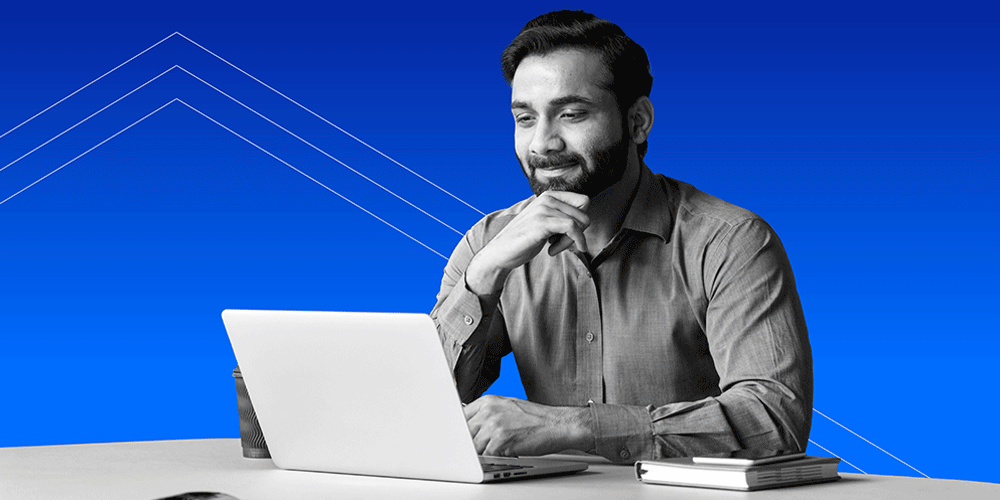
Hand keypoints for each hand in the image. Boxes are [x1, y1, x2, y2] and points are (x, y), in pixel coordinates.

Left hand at [463, 395, 593, 456]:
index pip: (461, 417)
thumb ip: (488, 414)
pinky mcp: (501, 441)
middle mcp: (488, 411)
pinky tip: (502, 456)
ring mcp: (494, 425)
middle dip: (470, 444)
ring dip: (482, 454)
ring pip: (473, 447)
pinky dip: (491, 461)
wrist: (558, 424)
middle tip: (478, 450)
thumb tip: (471, 426)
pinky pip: (486, 456)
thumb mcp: (508, 407)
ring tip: (496, 453)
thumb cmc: (536, 418)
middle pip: (465, 433)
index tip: (459, 439)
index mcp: (488, 401)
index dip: (460, 431)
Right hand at [465, 191, 589, 294]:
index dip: (581, 221)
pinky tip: (552, 251)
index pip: (583, 201)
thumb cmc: (524, 240)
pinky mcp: (542, 222)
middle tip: (561, 244)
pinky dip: (571, 243)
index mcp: (549, 196)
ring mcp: (544, 209)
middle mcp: (547, 198)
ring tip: (554, 247)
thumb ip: (561, 217)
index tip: (568, 234)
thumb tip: (585, 220)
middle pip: (584, 213)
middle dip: (578, 233)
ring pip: (580, 222)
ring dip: (571, 241)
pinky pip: (572, 229)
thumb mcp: (545, 223)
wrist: (500, 252)